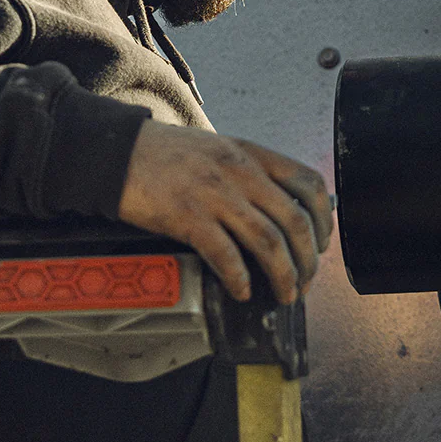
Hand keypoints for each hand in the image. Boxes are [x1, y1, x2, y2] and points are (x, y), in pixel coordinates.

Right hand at [117, 120, 333, 302]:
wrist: (116, 150)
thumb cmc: (164, 153)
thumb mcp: (217, 147)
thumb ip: (247, 170)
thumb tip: (275, 205)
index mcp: (249, 153)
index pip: (308, 182)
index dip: (324, 218)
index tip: (321, 242)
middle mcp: (238, 171)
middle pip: (294, 220)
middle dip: (308, 259)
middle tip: (305, 281)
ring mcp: (213, 194)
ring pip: (269, 242)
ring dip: (284, 275)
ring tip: (285, 294)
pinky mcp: (187, 216)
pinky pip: (226, 255)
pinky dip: (240, 278)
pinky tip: (242, 290)